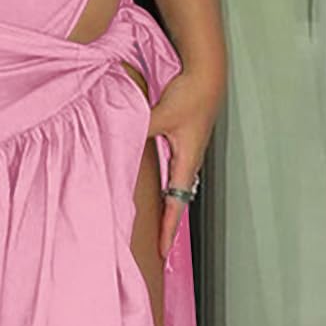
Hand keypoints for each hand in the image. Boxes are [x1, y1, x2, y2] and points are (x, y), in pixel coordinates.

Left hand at [146, 65, 223, 259]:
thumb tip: (118, 141)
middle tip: (156, 247)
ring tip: (154, 224)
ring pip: (174, 187)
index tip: (162, 250)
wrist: (207, 75)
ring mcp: (187, 151)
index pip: (176, 203)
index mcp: (187, 161)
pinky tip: (151, 186)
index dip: (168, 228)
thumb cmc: (191, 95)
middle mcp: (189, 161)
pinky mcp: (182, 140)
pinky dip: (163, 185)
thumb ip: (139, 129)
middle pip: (177, 200)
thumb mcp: (161, 115)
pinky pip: (171, 171)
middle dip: (167, 224)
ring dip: (165, 205)